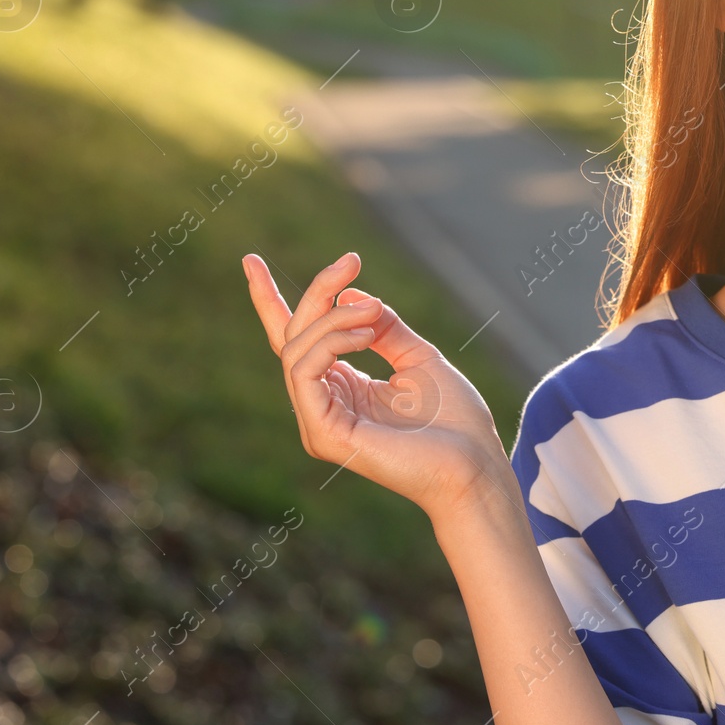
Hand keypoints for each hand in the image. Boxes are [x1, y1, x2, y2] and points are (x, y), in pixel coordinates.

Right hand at [242, 251, 517, 523]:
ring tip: (375, 312)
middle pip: (294, 335)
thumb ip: (384, 327)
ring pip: (297, 348)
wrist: (475, 465)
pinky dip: (331, 341)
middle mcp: (323, 405)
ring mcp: (318, 422)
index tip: (250, 259)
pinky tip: (366, 335)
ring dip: (335, 317)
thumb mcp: (418, 358)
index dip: (270, 301)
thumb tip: (350, 294)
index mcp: (343, 389)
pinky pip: (304, 371)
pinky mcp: (323, 433)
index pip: (296, 341)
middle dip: (318, 290)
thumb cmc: (455, 422)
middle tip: (351, 261)